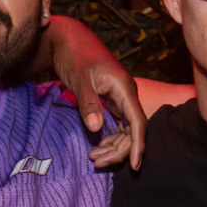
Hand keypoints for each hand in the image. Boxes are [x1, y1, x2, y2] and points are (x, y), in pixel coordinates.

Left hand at [45, 14, 146, 168]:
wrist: (67, 40)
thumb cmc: (74, 55)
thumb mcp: (79, 79)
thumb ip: (88, 103)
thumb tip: (95, 128)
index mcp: (124, 87)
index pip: (137, 122)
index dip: (138, 145)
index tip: (135, 166)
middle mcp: (126, 94)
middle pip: (131, 130)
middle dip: (118, 150)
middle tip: (96, 162)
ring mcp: (119, 98)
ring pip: (124, 130)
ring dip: (112, 146)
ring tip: (93, 158)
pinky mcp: (111, 101)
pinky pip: (117, 124)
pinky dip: (109, 137)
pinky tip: (97, 147)